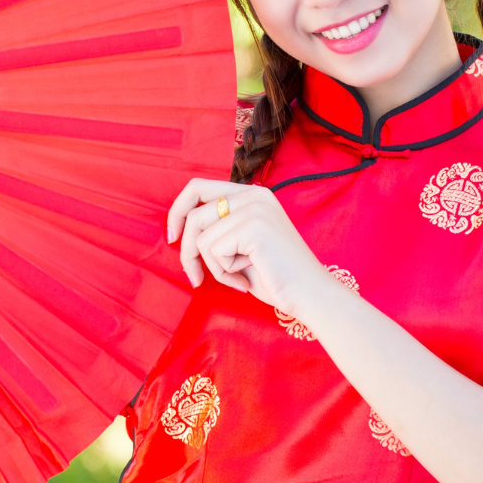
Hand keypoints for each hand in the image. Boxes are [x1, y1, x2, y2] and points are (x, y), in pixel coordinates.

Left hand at [166, 178, 330, 318]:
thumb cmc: (275, 276)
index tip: (171, 237)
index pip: (198, 187)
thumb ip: (218, 229)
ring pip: (201, 238)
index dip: (177, 211)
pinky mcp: (253, 226)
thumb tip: (178, 231)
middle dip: (187, 251)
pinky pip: (213, 251)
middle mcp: (253, 194)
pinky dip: (224, 273)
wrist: (310, 295)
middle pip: (194, 215)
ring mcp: (254, 208)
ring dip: (213, 267)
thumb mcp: (241, 245)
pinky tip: (246, 279)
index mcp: (251, 194)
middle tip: (195, 277)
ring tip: (237, 277)